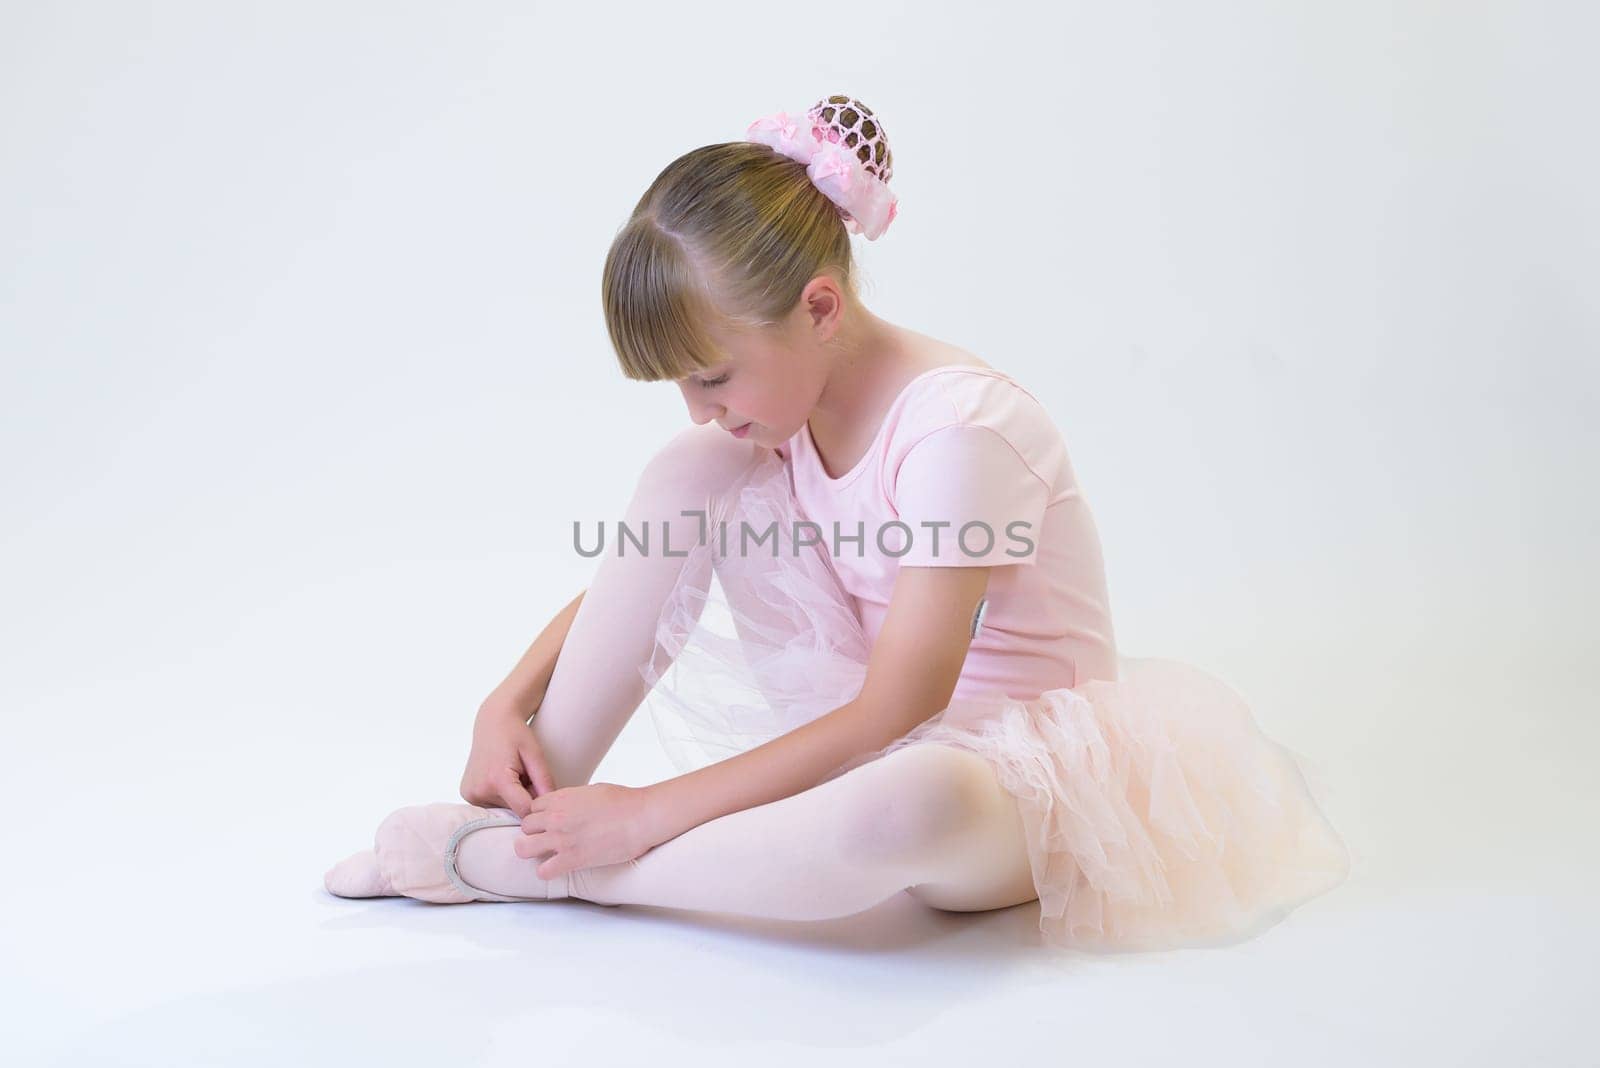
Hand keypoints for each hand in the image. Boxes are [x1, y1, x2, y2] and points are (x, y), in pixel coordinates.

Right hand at [459, 699, 555, 818]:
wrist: (493, 721)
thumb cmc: (517, 735)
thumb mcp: (535, 755)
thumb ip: (545, 782)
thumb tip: (551, 808)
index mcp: (497, 781)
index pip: (524, 810)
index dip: (538, 805)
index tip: (543, 793)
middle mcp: (479, 791)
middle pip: (514, 810)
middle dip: (525, 798)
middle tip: (526, 776)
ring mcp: (470, 794)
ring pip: (504, 808)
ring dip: (514, 797)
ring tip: (512, 774)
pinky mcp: (467, 794)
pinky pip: (492, 804)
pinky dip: (501, 795)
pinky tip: (500, 777)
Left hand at [513, 782, 654, 880]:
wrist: (641, 817)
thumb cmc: (624, 801)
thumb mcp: (592, 790)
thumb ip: (574, 799)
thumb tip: (570, 807)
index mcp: (561, 798)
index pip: (532, 808)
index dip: (541, 816)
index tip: (549, 823)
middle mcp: (556, 817)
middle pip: (525, 827)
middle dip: (535, 833)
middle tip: (548, 839)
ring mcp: (561, 839)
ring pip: (524, 849)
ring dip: (533, 852)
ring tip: (545, 855)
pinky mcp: (572, 859)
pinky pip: (543, 871)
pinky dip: (548, 872)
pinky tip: (558, 868)